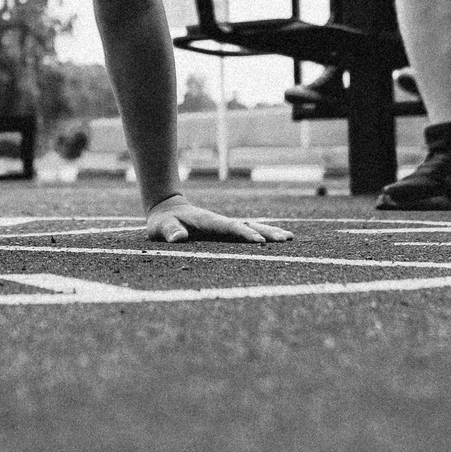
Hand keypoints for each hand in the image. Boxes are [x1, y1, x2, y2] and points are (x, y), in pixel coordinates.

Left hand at [145, 196, 293, 244]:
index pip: (230, 228)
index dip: (244, 234)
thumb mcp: (161, 227)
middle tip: (286, 239)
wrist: (167, 210)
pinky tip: (277, 238)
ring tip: (289, 238)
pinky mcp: (226, 230)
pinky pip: (247, 230)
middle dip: (266, 232)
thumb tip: (179, 238)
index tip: (259, 241)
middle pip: (247, 225)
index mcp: (208, 222)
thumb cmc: (163, 222)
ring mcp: (225, 226)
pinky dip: (263, 233)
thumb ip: (169, 231)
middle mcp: (221, 222)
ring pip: (251, 226)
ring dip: (269, 231)